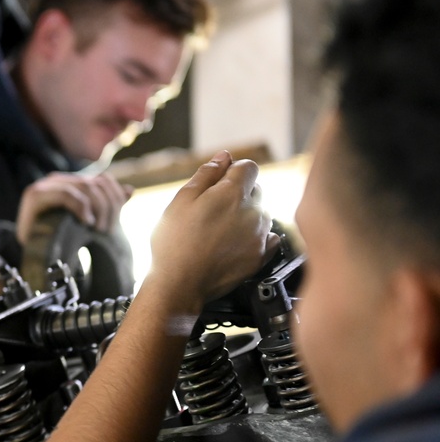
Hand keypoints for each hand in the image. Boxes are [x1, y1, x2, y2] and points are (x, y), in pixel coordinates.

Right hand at [16, 171, 133, 244]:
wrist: (29, 252)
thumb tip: (130, 191)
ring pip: (85, 187)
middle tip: (106, 230)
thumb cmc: (57, 238)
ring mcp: (46, 185)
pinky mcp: (36, 194)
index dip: (116, 198)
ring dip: (98, 209)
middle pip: (97, 184)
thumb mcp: (87, 221)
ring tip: (97, 229)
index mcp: (71, 182)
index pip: (104, 180)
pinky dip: (81, 207)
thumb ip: (106, 205)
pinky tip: (86, 222)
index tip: (115, 223)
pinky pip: (67, 194)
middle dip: (108, 207)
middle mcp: (59, 179)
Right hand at [148, 151, 279, 306]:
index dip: (232, 171)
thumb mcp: (181, 200)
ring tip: (218, 232)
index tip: (218, 184)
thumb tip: (224, 157)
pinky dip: (254, 236)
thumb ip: (206, 175)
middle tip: (210, 212)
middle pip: (255, 190)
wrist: (179, 285)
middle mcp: (254, 212)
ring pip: (260, 214)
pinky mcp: (261, 256)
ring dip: (244, 216)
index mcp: (233, 194)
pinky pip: (268, 237)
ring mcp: (260, 236)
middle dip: (237, 194)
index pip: (248, 167)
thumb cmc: (174, 243)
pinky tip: (233, 244)